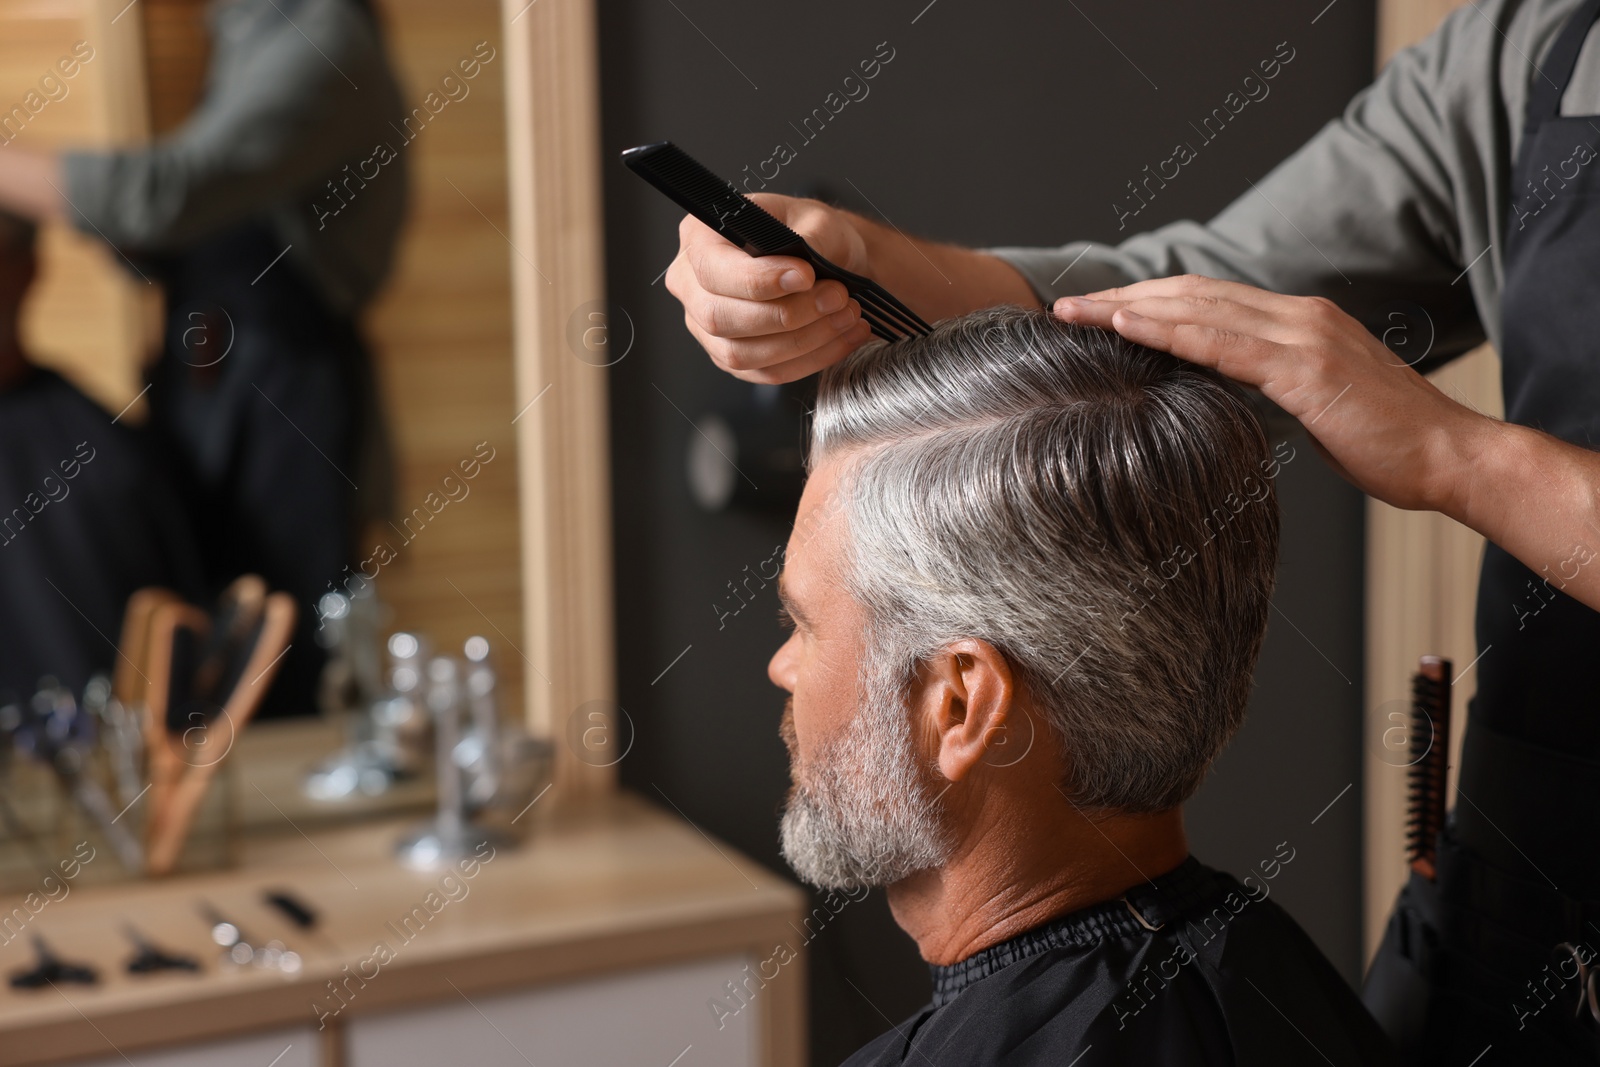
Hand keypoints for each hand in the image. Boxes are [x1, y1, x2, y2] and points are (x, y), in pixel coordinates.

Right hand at [665, 194, 874, 382]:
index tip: (806, 277)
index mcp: (700, 238)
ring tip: (846, 317)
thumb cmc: (814, 232)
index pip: (713, 270)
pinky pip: (765, 372)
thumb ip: (809, 241)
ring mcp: (706, 328)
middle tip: (836, 298)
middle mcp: (692, 285)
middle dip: (786, 315)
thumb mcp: (818, 219)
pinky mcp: (732, 358)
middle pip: (719, 318)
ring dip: (803, 341)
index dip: (758, 280)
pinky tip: (843, 338)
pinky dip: (811, 360)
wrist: (831, 258)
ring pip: (741, 353)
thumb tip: (801, 276)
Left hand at [1053, 275, 1497, 515]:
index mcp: (1300, 322)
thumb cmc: (1386, 443)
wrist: (1448, 458)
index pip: (1209, 298)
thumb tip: (1222, 394)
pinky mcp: (1306, 370)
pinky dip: (1170, 332)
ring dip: (1131, 308)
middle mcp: (1299, 316)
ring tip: (1079, 312)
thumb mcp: (1316, 405)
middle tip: (1068, 305)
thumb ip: (1271, 386)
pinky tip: (1128, 329)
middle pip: (1194, 292)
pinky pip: (1224, 345)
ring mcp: (1303, 337)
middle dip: (1125, 295)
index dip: (1150, 299)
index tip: (1099, 309)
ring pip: (1199, 309)